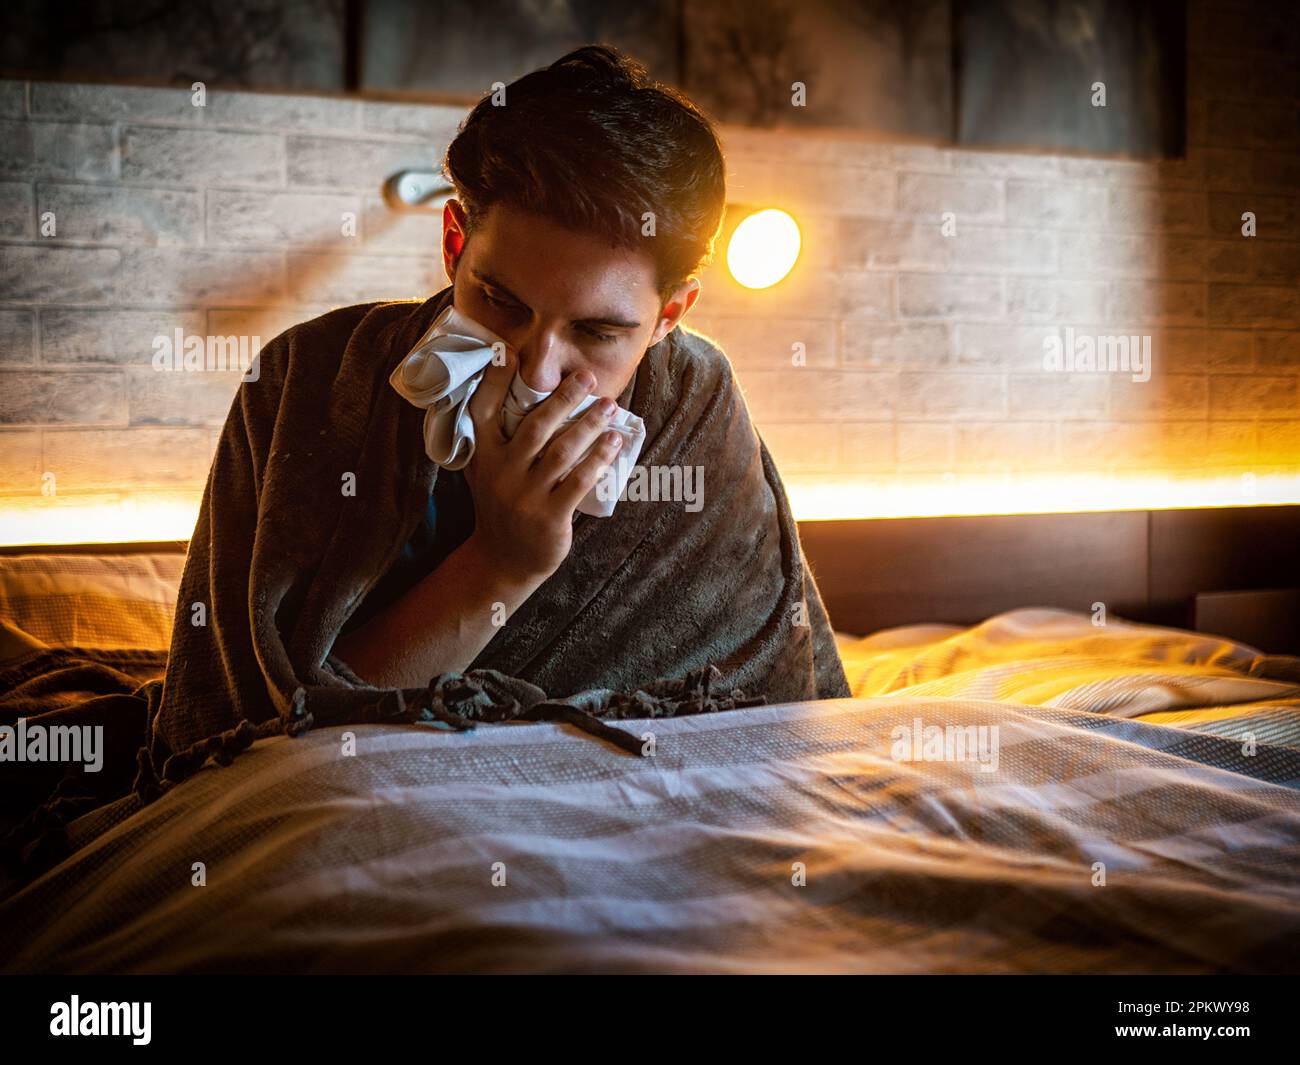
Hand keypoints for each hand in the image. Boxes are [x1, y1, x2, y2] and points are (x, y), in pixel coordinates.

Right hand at [461, 349, 623, 584]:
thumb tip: (518, 398)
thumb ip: (496, 439)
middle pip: (536, 426)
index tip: (509, 352)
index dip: (495, 381)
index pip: (484, 410)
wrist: (502, 561)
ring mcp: (524, 496)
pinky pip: (578, 481)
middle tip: (588, 377)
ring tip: (611, 406)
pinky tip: (615, 442)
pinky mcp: (549, 516)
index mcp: (484, 457)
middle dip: (564, 398)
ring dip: (590, 425)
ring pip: (562, 451)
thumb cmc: (501, 507)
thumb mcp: (486, 472)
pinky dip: (598, 459)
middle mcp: (501, 473)